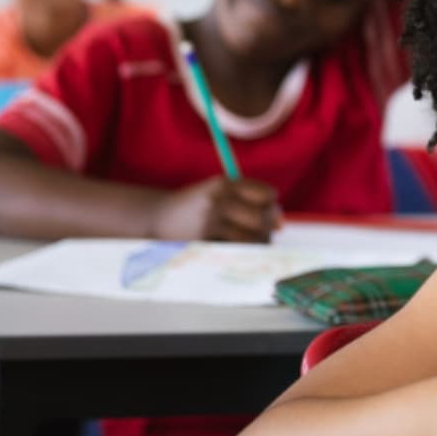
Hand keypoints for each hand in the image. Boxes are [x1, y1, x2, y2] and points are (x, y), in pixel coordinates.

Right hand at [149, 176, 281, 241]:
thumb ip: (249, 200)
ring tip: (250, 241)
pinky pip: (236, 251)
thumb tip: (280, 223)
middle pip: (262, 218)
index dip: (271, 204)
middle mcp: (218, 200)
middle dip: (268, 226)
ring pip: (252, 238)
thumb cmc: (196, 206)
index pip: (267, 194)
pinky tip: (234, 248)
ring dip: (257, 243)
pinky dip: (241, 252)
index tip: (264, 210)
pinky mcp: (204, 243)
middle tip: (262, 230)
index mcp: (224, 183)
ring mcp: (210, 223)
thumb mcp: (218, 192)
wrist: (156, 218)